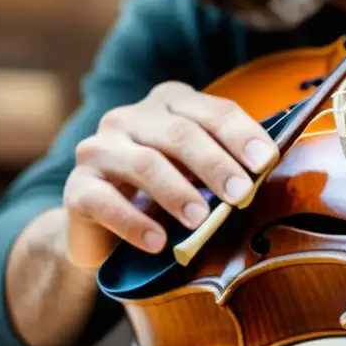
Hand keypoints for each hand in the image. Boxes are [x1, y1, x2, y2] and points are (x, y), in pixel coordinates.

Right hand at [63, 82, 278, 267]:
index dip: (241, 135)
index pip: (213, 111)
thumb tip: (267, 173)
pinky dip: (134, 223)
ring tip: (201, 221)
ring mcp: (99, 149)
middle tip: (241, 195)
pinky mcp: (77, 187)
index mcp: (170, 103)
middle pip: (180, 135)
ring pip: (144, 163)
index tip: (266, 162)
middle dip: (215, 165)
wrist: (104, 227)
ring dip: (177, 193)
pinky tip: (158, 242)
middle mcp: (130, 117)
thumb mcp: (200, 172)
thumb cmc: (167, 191)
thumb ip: (229, 165)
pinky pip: (104, 202)